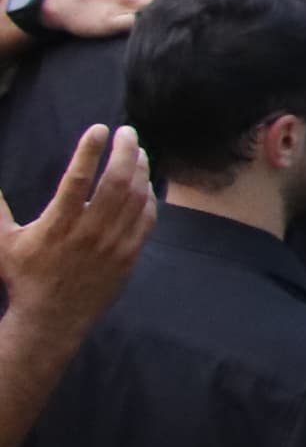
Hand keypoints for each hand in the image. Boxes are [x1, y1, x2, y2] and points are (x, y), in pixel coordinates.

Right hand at [0, 127, 149, 339]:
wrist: (52, 318)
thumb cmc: (25, 277)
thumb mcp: (3, 243)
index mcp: (58, 224)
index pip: (78, 179)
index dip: (90, 151)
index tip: (99, 128)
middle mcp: (89, 231)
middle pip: (116, 182)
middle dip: (125, 151)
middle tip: (127, 132)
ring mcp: (113, 243)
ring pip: (136, 198)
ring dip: (140, 170)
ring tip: (138, 152)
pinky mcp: (129, 255)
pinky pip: (147, 219)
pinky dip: (150, 197)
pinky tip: (146, 184)